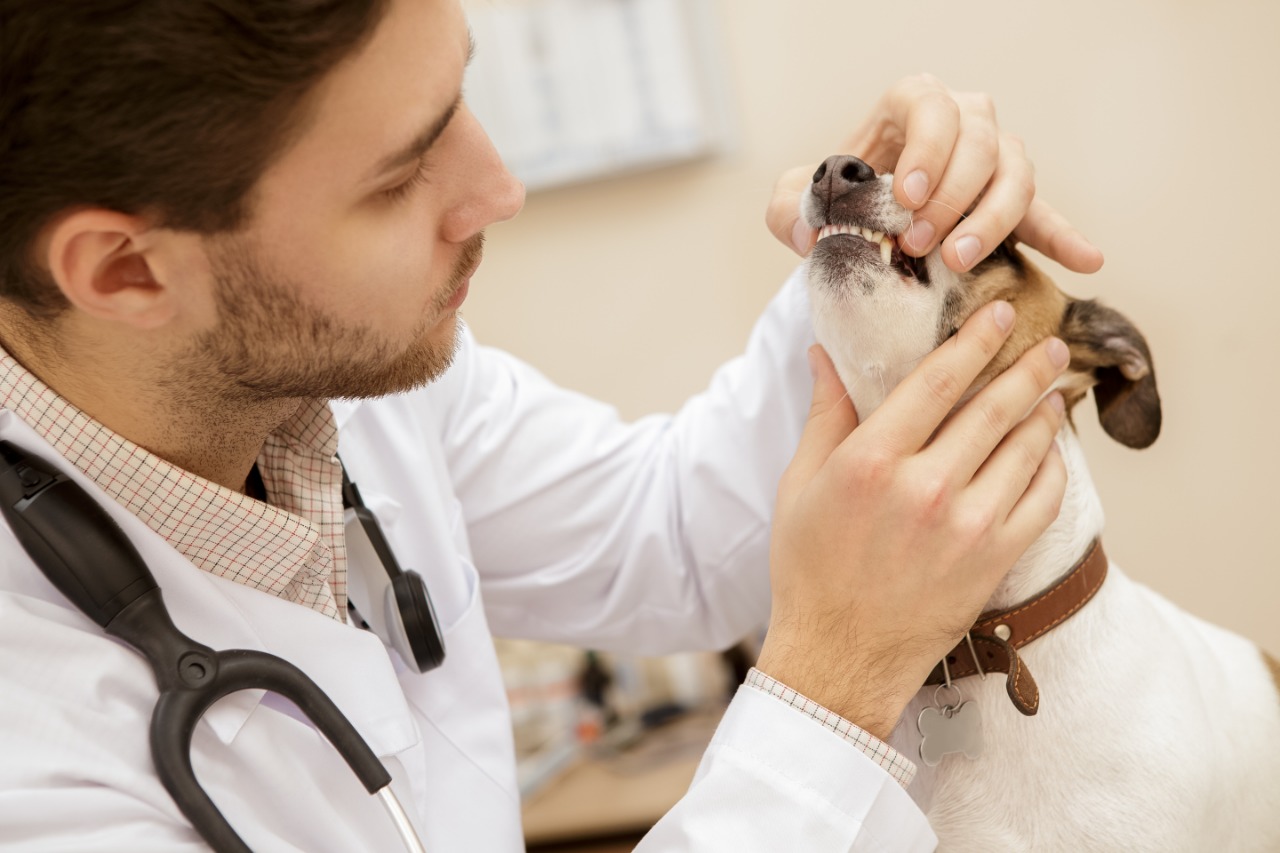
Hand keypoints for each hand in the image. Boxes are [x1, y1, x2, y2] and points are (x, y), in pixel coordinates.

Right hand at [755, 302, 1069, 739]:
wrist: (839, 654)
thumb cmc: (810, 568)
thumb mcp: (800, 485)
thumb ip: (825, 416)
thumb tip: (823, 355)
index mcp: (871, 462)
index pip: (937, 381)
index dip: (974, 341)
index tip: (999, 315)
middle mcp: (924, 488)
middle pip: (992, 408)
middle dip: (1026, 368)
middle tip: (1047, 343)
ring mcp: (967, 526)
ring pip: (1024, 449)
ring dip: (1044, 412)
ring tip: (1052, 391)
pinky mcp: (994, 560)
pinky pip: (1041, 500)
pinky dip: (1052, 468)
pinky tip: (1051, 452)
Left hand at [764, 74, 1103, 273]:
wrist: (858, 226)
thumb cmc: (832, 202)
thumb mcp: (797, 200)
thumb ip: (790, 207)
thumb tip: (811, 230)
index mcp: (909, 105)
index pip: (929, 106)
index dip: (926, 149)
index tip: (907, 198)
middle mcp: (962, 120)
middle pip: (980, 141)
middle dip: (953, 196)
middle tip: (921, 245)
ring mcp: (993, 158)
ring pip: (1015, 173)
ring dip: (993, 219)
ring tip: (960, 261)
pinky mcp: (1012, 202)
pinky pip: (1046, 214)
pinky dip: (1065, 236)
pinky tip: (1087, 261)